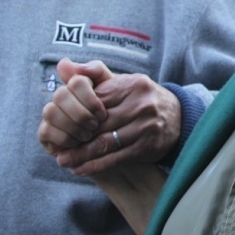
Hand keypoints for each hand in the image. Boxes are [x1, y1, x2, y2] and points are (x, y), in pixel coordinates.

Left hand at [38, 58, 181, 175]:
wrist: (178, 116)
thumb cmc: (141, 99)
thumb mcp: (122, 82)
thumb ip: (92, 73)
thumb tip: (62, 65)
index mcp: (131, 85)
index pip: (94, 102)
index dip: (75, 116)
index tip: (58, 126)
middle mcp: (141, 104)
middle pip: (98, 124)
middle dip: (75, 138)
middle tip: (57, 148)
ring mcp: (147, 125)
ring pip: (106, 143)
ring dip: (82, 155)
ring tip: (64, 161)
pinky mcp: (149, 145)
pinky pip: (117, 157)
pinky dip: (97, 165)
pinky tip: (82, 169)